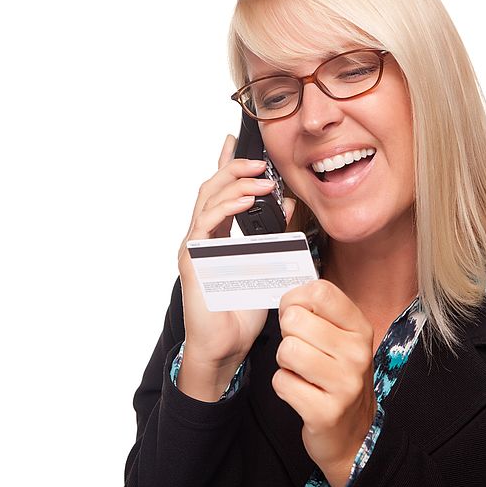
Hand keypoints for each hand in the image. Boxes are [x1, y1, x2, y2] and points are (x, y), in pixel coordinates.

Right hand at [176, 134, 296, 401]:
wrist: (225, 345)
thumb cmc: (242, 310)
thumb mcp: (267, 265)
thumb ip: (275, 236)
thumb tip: (292, 205)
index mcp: (217, 235)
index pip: (219, 191)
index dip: (224, 164)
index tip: (234, 140)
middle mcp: (201, 235)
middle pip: (211, 187)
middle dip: (234, 168)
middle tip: (259, 161)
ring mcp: (194, 244)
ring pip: (208, 198)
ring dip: (234, 183)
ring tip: (260, 177)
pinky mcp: (193, 257)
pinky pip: (207, 223)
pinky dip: (226, 207)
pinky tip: (246, 200)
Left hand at [273, 279, 376, 486]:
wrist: (354, 434)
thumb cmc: (338, 377)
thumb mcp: (342, 339)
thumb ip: (320, 313)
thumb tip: (290, 294)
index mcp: (360, 328)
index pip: (320, 291)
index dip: (295, 299)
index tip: (296, 314)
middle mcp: (357, 353)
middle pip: (295, 320)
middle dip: (287, 335)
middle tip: (301, 351)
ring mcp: (344, 384)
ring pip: (286, 351)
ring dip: (284, 363)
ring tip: (302, 372)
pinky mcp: (326, 411)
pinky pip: (282, 382)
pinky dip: (284, 387)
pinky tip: (302, 392)